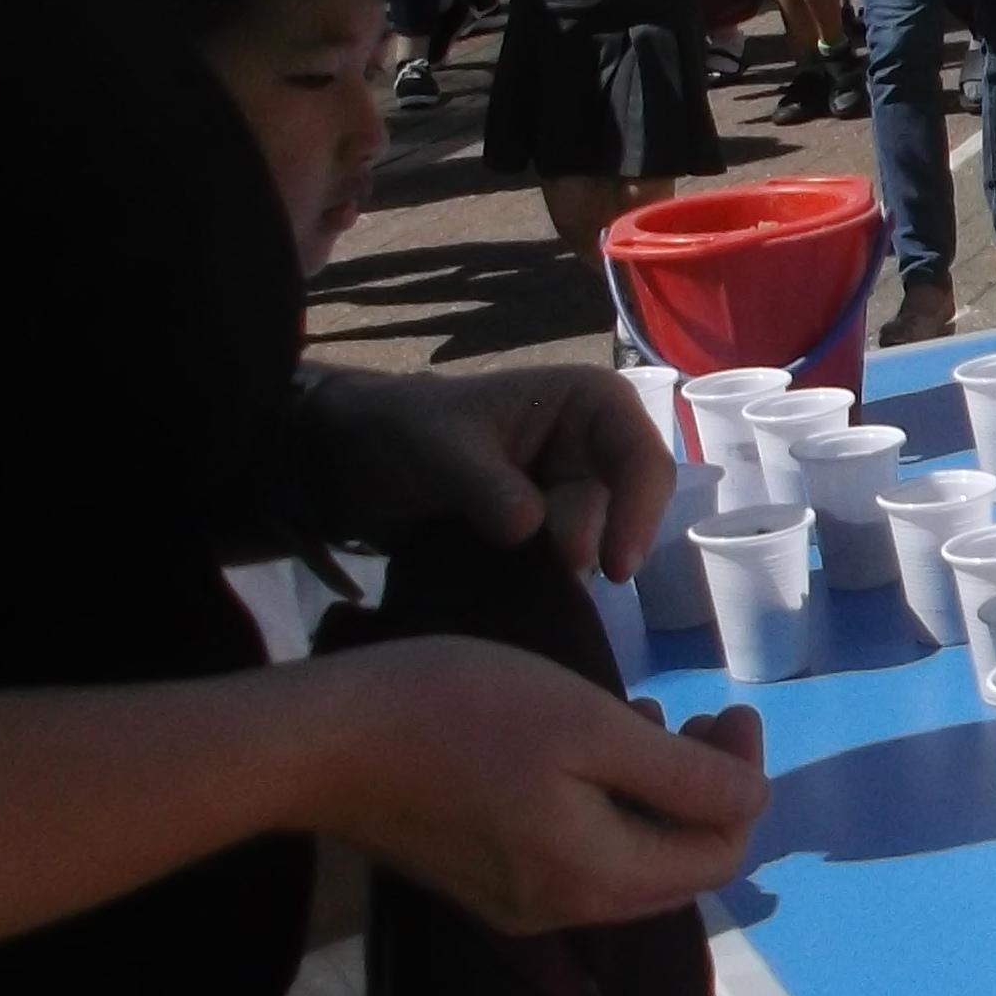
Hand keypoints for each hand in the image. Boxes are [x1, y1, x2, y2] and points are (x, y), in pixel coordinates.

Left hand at [291, 364, 675, 577]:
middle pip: (625, 508)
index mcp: (588, 403)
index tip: (612, 567)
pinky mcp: (548, 533)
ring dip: (558, 569)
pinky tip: (512, 592)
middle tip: (546, 576)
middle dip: (588, 544)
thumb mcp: (441, 448)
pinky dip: (544, 583)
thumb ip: (486, 485)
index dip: (638, 511)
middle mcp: (593, 448)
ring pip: (595, 543)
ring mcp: (571, 492)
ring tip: (509, 578)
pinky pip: (565, 566)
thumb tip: (530, 528)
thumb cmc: (406, 429)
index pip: (641, 458)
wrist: (354, 462)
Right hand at [307, 636, 769, 929]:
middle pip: (676, 868)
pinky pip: (575, 858)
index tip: (733, 710)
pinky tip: (585, 748)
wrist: (318, 744)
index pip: (717, 855)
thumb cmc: (460, 713)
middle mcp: (563, 910)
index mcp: (598, 878)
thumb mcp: (588, 727)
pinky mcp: (480, 883)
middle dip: (706, 793)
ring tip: (648, 719)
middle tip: (704, 716)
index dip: (743, 783)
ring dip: (655, 796)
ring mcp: (515, 904)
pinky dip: (605, 807)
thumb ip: (680, 776)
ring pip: (626, 862)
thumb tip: (752, 802)